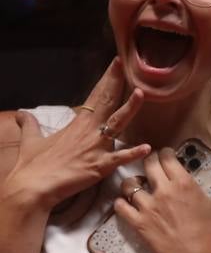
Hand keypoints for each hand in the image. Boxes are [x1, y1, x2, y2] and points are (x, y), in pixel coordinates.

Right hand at [2, 59, 150, 211]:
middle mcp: (89, 132)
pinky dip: (133, 153)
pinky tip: (146, 147)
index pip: (96, 97)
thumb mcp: (31, 140)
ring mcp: (96, 148)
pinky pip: (119, 158)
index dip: (107, 80)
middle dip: (117, 83)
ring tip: (141, 94)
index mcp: (78, 124)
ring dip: (129, 109)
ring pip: (117, 125)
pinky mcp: (100, 166)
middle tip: (126, 65)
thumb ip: (30, 125)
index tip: (117, 64)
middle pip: (107, 103)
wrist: (32, 188)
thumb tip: (21, 113)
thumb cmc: (33, 165)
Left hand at [112, 148, 210, 252]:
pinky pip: (120, 206)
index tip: (165, 155)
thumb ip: (202, 195)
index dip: (165, 153)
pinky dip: (121, 202)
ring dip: (132, 182)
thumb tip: (199, 194)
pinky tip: (125, 204)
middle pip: (148, 164)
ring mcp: (148, 206)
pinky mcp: (137, 222)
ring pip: (129, 184)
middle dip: (148, 160)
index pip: (168, 158)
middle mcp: (163, 190)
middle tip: (150, 164)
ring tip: (134, 186)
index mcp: (184, 183)